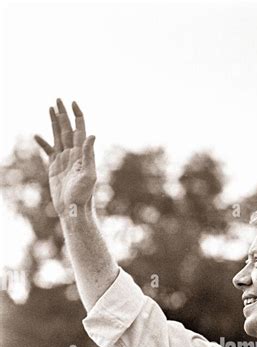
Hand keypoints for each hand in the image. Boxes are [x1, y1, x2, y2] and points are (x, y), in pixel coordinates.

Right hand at [35, 99, 95, 217]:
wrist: (73, 210)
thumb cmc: (83, 196)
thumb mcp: (88, 175)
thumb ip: (89, 155)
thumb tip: (92, 135)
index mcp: (82, 154)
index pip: (80, 130)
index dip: (77, 116)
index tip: (73, 103)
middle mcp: (73, 154)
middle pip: (68, 129)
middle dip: (63, 114)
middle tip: (58, 99)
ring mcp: (64, 160)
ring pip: (58, 136)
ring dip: (54, 123)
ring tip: (50, 108)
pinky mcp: (55, 167)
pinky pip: (48, 151)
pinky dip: (43, 142)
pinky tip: (37, 135)